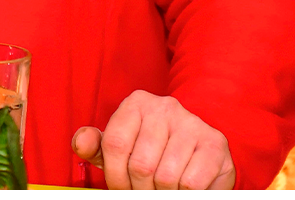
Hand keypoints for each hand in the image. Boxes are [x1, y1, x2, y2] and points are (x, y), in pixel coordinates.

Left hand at [72, 90, 235, 188]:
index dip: (114, 176)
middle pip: (141, 165)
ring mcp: (192, 123)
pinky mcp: (214, 144)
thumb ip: (96, 145)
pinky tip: (182, 187)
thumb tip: (80, 143)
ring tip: (161, 188)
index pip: (115, 145)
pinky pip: (191, 183)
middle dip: (139, 189)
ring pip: (166, 177)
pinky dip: (183, 193)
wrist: (197, 146)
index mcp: (136, 103)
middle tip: (143, 192)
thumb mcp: (120, 145)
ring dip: (161, 192)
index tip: (120, 188)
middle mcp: (164, 107)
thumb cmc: (152, 148)